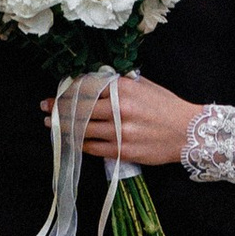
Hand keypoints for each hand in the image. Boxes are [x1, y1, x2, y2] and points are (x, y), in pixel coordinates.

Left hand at [59, 70, 197, 166]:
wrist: (188, 132)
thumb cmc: (167, 107)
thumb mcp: (144, 86)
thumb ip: (118, 85)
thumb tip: (92, 84)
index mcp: (124, 89)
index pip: (87, 88)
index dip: (68, 91)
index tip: (56, 94)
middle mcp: (120, 109)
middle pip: (80, 109)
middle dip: (59, 109)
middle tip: (46, 109)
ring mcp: (121, 132)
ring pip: (83, 130)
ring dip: (65, 128)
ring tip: (54, 126)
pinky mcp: (123, 151)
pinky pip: (94, 148)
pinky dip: (81, 144)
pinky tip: (73, 141)